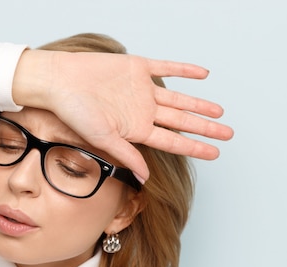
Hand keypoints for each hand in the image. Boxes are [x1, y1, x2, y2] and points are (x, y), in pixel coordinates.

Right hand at [12, 50, 233, 182]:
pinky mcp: (136, 68)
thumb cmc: (73, 112)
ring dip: (199, 103)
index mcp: (135, 129)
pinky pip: (166, 67)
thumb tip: (146, 179)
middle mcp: (141, 110)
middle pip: (180, 121)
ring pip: (178, 98)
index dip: (194, 148)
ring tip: (219, 111)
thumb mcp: (102, 139)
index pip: (172, 141)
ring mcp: (140, 89)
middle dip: (204, 128)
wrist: (59, 81)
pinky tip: (203, 74)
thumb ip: (126, 156)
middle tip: (227, 134)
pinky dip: (185, 70)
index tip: (214, 154)